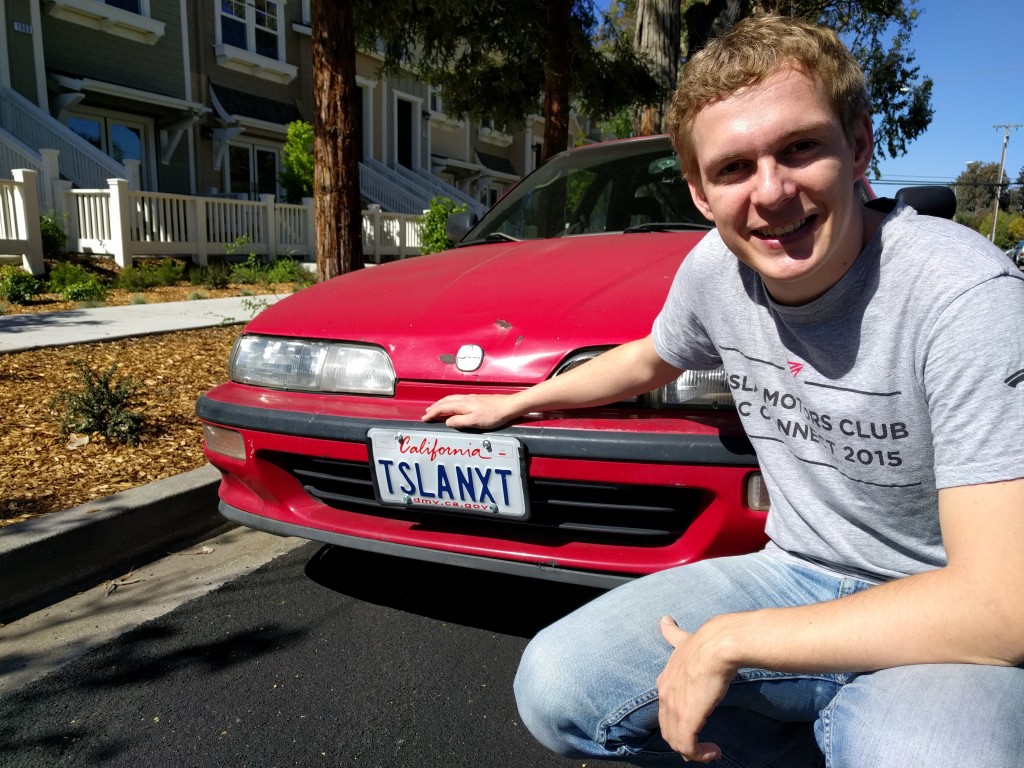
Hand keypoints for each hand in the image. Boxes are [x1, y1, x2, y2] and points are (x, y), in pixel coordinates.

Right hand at [421, 394, 518, 428]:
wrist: (508, 406)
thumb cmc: (493, 415)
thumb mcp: (474, 422)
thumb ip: (459, 422)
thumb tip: (447, 422)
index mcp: (462, 404)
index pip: (443, 408)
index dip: (432, 413)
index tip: (424, 418)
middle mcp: (464, 399)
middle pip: (445, 401)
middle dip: (434, 407)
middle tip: (426, 413)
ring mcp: (470, 398)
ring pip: (451, 399)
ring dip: (441, 404)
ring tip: (435, 409)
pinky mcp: (476, 399)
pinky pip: (457, 399)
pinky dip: (449, 403)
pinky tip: (452, 407)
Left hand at [657, 615, 733, 762]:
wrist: (716, 646)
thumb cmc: (705, 643)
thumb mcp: (683, 639)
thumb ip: (673, 634)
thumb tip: (664, 620)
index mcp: (664, 680)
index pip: (664, 709)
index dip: (676, 721)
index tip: (694, 726)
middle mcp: (664, 695)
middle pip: (668, 728)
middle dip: (683, 740)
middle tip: (700, 746)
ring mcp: (673, 708)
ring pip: (676, 741)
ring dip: (693, 751)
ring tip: (708, 752)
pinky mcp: (686, 719)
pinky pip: (687, 746)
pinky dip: (699, 754)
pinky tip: (713, 751)